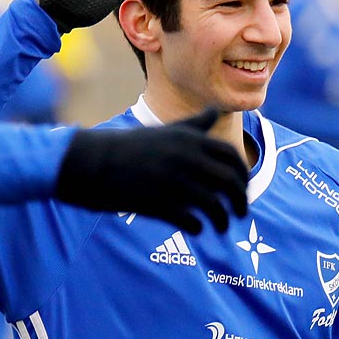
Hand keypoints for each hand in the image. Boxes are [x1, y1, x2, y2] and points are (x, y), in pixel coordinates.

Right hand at [55, 108, 247, 233]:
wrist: (95, 164)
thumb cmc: (133, 147)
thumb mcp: (167, 131)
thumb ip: (196, 124)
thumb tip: (216, 110)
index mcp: (190, 140)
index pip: (231, 158)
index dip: (243, 176)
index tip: (243, 189)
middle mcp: (186, 160)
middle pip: (229, 183)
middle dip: (241, 201)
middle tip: (241, 213)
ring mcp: (173, 183)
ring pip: (214, 207)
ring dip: (222, 220)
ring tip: (221, 226)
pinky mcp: (159, 204)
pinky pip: (191, 221)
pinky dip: (198, 228)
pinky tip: (196, 229)